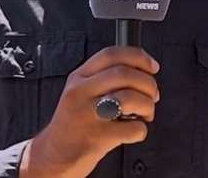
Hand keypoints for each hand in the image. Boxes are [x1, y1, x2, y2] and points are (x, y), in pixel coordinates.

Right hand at [19, 46, 159, 177]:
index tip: (152, 66)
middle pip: (124, 73)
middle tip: (153, 95)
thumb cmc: (73, 124)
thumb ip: (103, 78)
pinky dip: (141, 130)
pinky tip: (132, 131)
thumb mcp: (79, 91)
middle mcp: (81, 92)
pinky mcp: (97, 137)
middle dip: (148, 83)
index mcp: (78, 77)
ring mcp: (88, 114)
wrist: (55, 154)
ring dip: (147, 106)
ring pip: (130, 97)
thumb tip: (143, 73)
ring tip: (145, 114)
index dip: (138, 57)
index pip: (111, 54)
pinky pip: (132, 128)